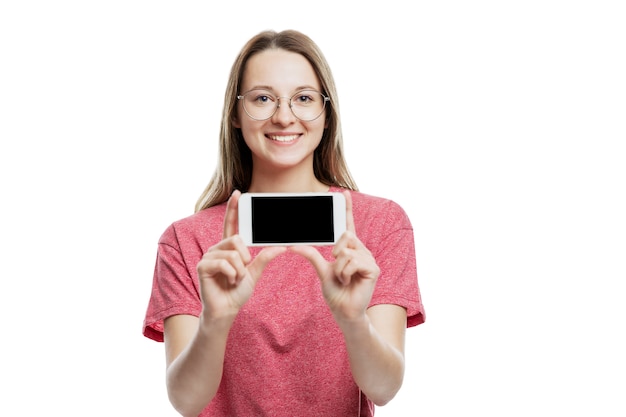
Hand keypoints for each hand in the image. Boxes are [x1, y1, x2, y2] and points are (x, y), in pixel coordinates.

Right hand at [196, 190, 285, 319]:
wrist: (226, 310)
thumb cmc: (237, 292)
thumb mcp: (254, 273)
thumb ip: (264, 259)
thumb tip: (281, 247)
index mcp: (229, 248)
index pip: (231, 224)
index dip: (233, 208)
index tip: (237, 193)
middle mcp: (217, 249)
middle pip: (236, 238)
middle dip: (245, 258)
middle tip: (241, 272)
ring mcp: (208, 257)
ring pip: (233, 253)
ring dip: (239, 270)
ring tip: (233, 280)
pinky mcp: (203, 266)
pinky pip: (225, 263)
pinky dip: (231, 274)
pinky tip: (227, 281)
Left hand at [290, 191, 379, 323]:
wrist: (344, 312)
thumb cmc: (335, 292)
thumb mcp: (321, 271)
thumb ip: (312, 255)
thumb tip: (294, 244)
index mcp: (350, 249)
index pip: (348, 225)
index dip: (347, 209)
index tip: (344, 193)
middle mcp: (361, 251)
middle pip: (346, 235)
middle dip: (336, 252)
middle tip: (337, 269)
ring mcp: (369, 259)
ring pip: (346, 251)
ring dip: (338, 268)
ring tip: (343, 280)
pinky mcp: (374, 268)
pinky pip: (352, 261)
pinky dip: (345, 273)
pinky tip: (349, 282)